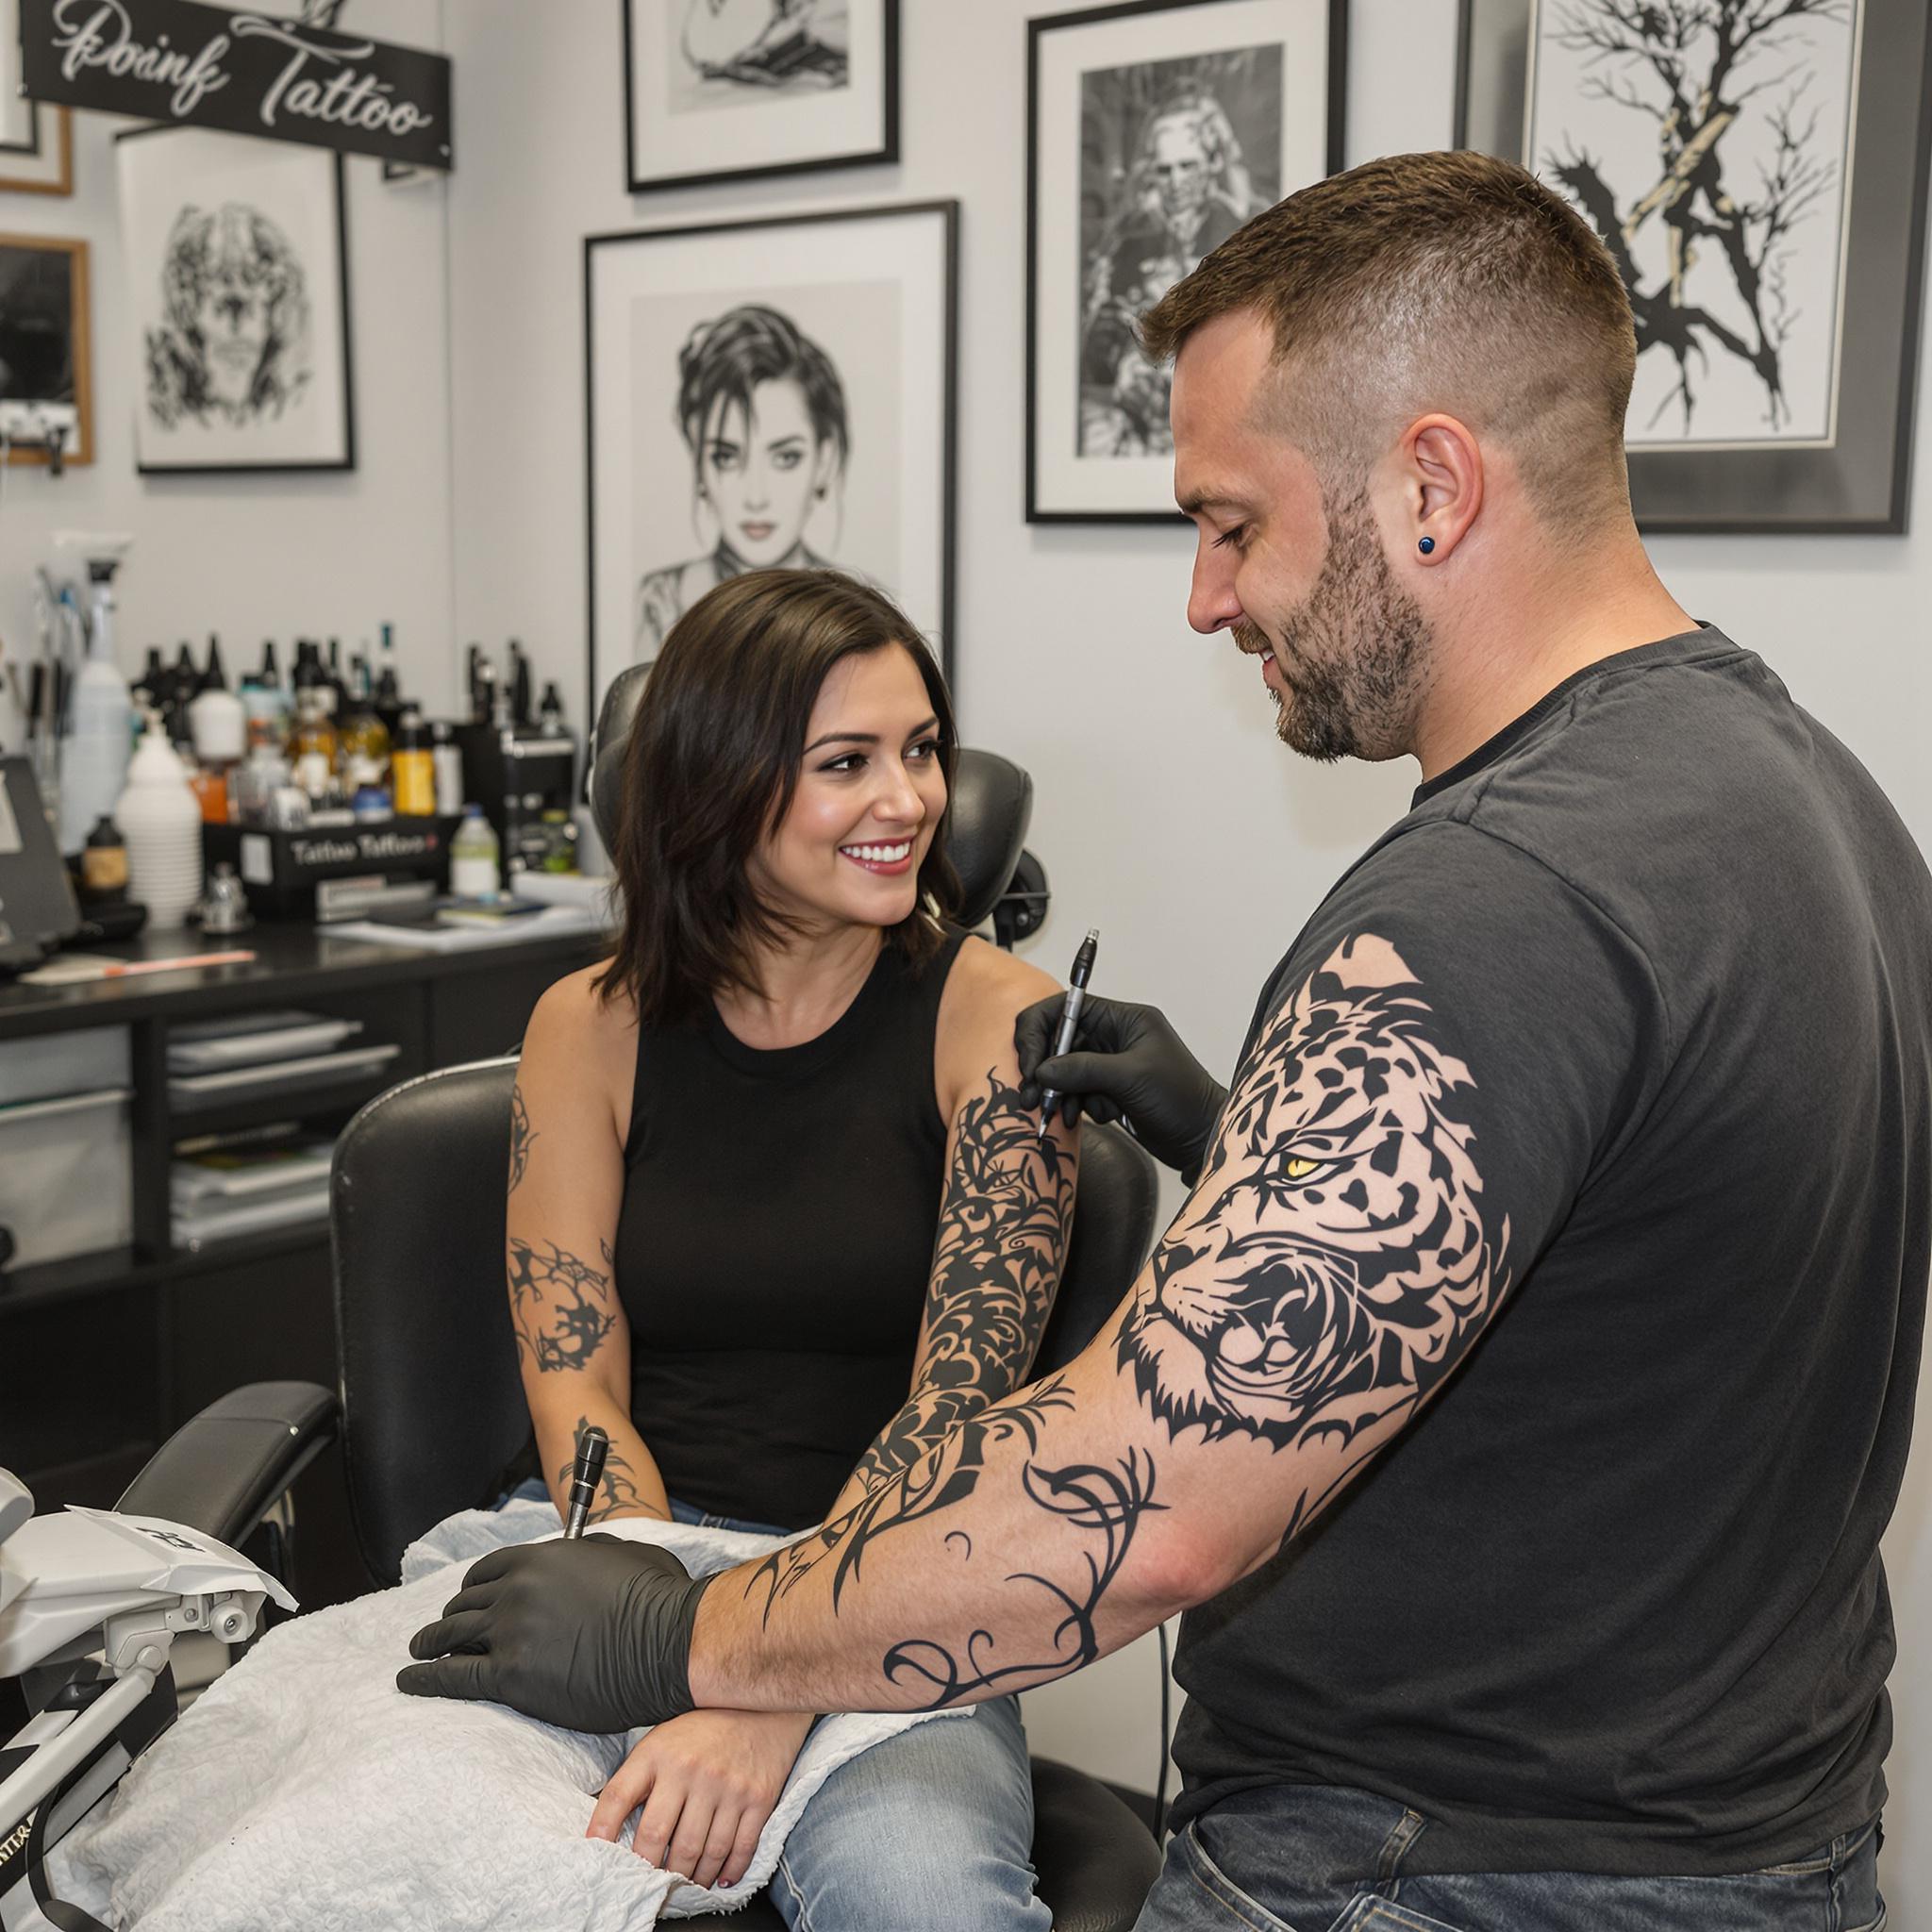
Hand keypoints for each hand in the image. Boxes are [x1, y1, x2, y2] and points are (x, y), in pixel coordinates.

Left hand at [398, 1534, 708, 1731]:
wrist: (665, 1643)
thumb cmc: (657, 1598)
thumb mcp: (623, 1554)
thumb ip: (591, 1552)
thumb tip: (583, 1552)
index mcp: (541, 1559)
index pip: (488, 1570)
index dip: (472, 1586)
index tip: (466, 1598)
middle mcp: (517, 1590)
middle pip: (465, 1603)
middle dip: (450, 1615)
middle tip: (441, 1629)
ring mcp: (510, 1632)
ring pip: (451, 1636)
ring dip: (429, 1642)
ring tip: (417, 1651)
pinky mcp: (510, 1676)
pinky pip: (452, 1676)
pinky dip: (425, 1678)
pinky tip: (409, 1681)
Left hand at [587, 1708, 813, 1889]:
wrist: (763, 1708)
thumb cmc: (704, 1730)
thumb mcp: (662, 1741)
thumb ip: (640, 1779)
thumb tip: (611, 1829)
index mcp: (659, 1753)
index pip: (618, 1796)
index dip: (601, 1831)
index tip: (597, 1855)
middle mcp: (690, 1769)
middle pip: (657, 1837)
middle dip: (649, 1869)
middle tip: (650, 1882)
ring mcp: (726, 1785)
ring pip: (700, 1852)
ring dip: (691, 1877)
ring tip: (685, 1883)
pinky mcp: (758, 1798)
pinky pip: (740, 1849)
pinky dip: (728, 1872)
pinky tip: (718, 1878)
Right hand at [1016, 991, 1227, 1180]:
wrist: (1200, 1138)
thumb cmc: (1182, 1100)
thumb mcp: (1131, 1079)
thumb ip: (1083, 1069)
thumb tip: (1042, 1071)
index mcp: (1124, 1019)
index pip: (1067, 1007)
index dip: (1040, 1030)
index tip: (1030, 1063)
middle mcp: (1114, 1036)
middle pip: (1059, 1039)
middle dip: (1043, 1067)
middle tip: (1031, 1095)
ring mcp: (1110, 1063)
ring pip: (1063, 1069)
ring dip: (1057, 1091)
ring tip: (1057, 1113)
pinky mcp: (1108, 1089)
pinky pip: (1076, 1090)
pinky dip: (1074, 1104)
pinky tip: (1084, 1118)